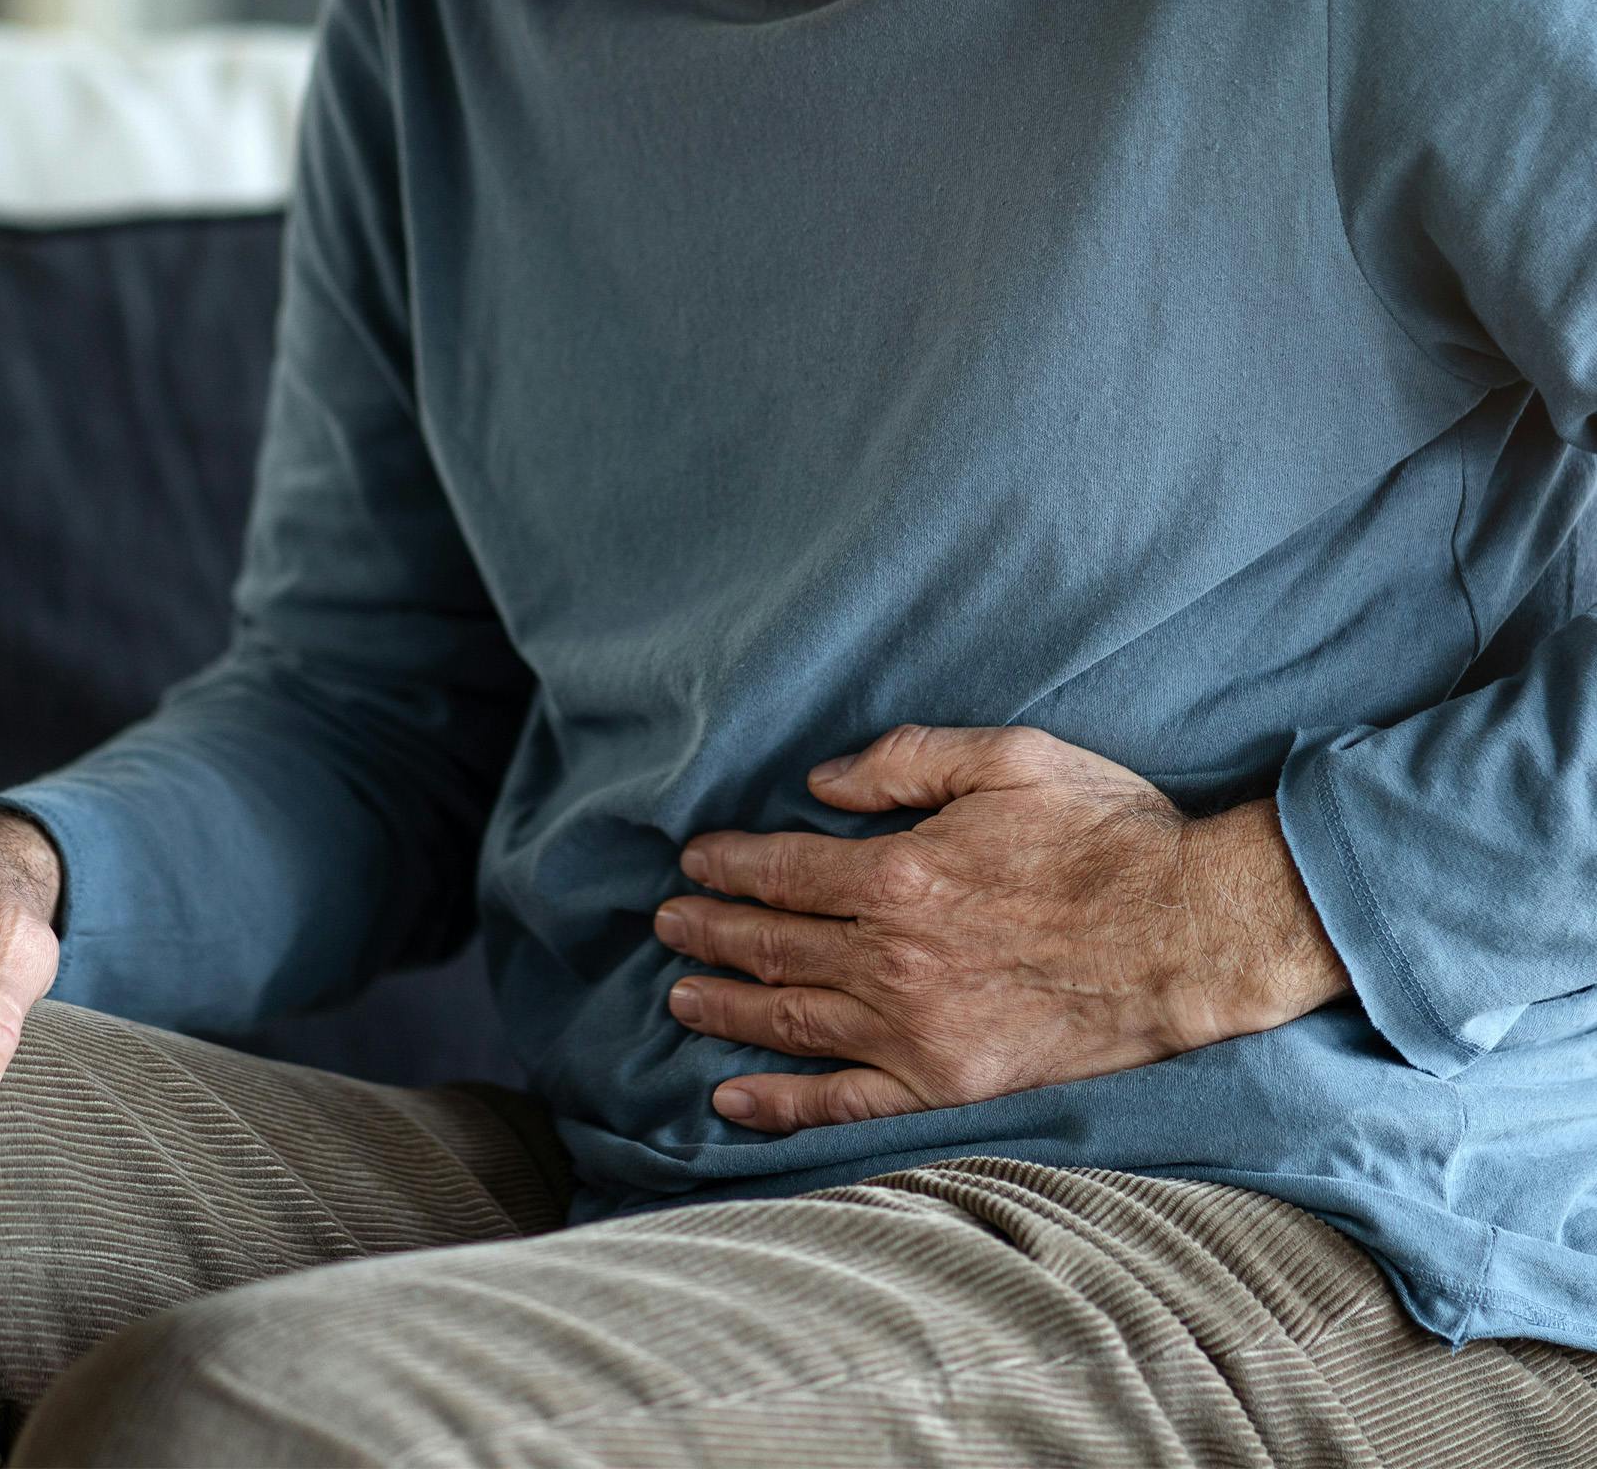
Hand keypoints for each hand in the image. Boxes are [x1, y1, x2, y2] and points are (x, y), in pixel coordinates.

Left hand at [655, 724, 1351, 1132]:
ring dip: (723, 1007)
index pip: (781, 870)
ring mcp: (915, 1029)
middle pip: (770, 945)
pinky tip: (733, 1100)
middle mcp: (891, 957)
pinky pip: (844, 1100)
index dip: (727, 865)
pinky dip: (781, 1103)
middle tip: (666, 924)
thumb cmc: (1107, 834)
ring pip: (789, 1019)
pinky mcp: (947, 1084)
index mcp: (899, 873)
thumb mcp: (1008, 758)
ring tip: (678, 996)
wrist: (1194, 934)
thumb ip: (904, 761)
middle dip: (707, 932)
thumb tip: (820, 784)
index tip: (694, 862)